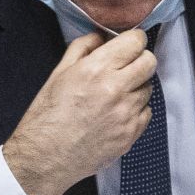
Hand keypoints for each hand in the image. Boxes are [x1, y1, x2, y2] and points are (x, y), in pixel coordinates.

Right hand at [3, 29, 155, 194]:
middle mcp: (115, 89)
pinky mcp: (131, 134)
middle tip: (126, 66)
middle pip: (150, 62)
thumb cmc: (47, 117)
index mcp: (96, 70)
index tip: (128, 44)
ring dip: (137, 86)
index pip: (135, 42)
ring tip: (115, 95)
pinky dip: (136, 109)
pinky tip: (116, 113)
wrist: (45, 157)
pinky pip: (146, 112)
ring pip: (149, 88)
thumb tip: (100, 37)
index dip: (133, 40)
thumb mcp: (58, 73)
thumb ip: (82, 48)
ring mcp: (126, 113)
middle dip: (140, 59)